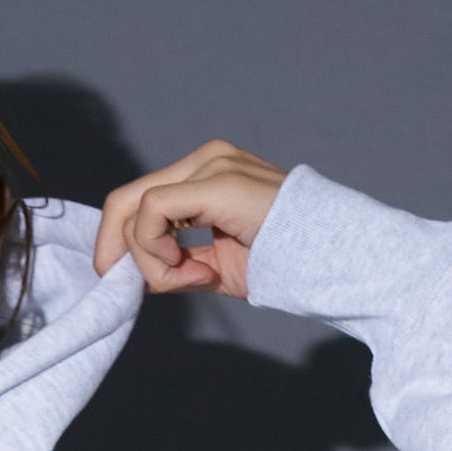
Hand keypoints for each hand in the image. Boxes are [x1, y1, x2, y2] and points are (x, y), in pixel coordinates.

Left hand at [93, 143, 287, 300]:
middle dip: (118, 254)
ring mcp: (211, 165)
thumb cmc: (284, 264)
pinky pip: (152, 213)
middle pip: (125, 202)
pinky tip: (199, 273)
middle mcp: (205, 161)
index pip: (137, 203)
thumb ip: (176, 263)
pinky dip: (160, 255)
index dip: (123, 248)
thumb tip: (132, 274)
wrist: (333, 258)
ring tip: (197, 278)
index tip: (149, 286)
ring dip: (152, 263)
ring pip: (135, 211)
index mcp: (205, 175)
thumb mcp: (216, 267)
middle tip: (143, 290)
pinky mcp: (216, 181)